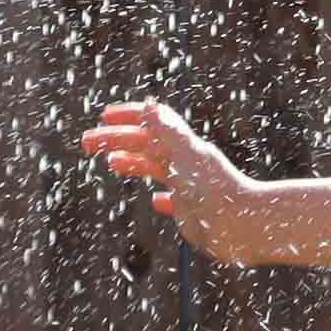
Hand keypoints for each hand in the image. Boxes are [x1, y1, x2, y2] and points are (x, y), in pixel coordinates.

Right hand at [80, 99, 273, 265]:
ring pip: (157, 169)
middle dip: (117, 140)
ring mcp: (188, 187)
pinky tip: (155, 201)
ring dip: (133, 163)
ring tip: (112, 163)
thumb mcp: (185, 157)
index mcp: (182, 147)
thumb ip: (167, 131)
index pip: (151, 124)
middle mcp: (185, 164)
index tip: (103, 117)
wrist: (244, 227)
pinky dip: (161, 198)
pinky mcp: (193, 212)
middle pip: (146, 145)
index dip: (127, 118)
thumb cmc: (215, 192)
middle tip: (86, 143)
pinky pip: (174, 202)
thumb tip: (147, 104)